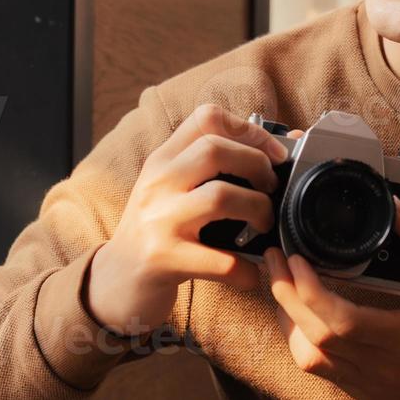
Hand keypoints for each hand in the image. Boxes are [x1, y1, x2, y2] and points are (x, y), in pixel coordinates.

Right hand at [85, 103, 288, 332]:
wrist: (115, 282)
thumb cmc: (158, 232)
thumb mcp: (174, 190)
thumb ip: (214, 168)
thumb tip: (285, 146)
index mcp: (163, 160)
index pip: (206, 118)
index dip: (249, 129)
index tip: (275, 152)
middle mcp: (157, 183)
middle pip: (214, 149)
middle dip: (257, 164)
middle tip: (271, 188)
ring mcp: (158, 220)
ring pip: (220, 196)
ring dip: (258, 210)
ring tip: (265, 226)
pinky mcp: (163, 259)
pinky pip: (220, 260)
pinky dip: (245, 269)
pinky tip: (249, 273)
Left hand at [265, 197, 399, 399]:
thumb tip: (396, 206)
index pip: (341, 322)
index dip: (308, 291)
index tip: (295, 257)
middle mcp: (383, 367)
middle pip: (314, 340)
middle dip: (285, 296)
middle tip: (275, 258)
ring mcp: (370, 383)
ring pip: (310, 358)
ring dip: (289, 319)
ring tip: (284, 282)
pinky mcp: (364, 390)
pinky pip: (320, 368)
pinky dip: (302, 337)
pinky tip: (301, 311)